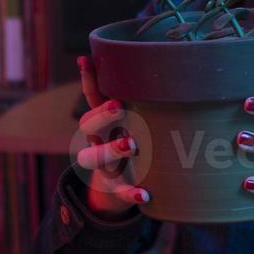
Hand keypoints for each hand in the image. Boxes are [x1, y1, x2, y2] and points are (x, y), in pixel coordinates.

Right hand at [73, 56, 149, 217]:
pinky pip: (119, 192)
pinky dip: (129, 193)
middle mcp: (97, 141)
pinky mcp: (115, 188)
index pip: (91, 98)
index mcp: (102, 122)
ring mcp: (104, 166)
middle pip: (88, 125)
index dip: (87, 79)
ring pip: (95, 158)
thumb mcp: (133, 121)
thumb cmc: (130, 141)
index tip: (85, 60)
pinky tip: (144, 194)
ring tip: (131, 144)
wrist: (116, 188)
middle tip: (119, 106)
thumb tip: (168, 59)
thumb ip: (142, 98)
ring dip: (111, 150)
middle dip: (102, 115)